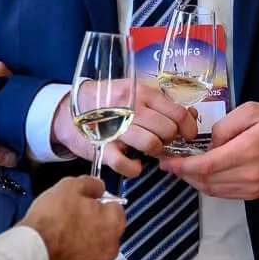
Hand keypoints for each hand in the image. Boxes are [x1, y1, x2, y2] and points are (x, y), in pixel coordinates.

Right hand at [20, 176, 125, 259]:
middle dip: (93, 220)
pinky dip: (73, 252)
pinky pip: (81, 258)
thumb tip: (97, 186)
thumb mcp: (70, 186)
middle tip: (73, 213)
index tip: (88, 199)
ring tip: (63, 229)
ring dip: (84, 237)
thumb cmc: (51, 221)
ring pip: (94, 244)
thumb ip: (90, 184)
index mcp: (113, 223)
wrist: (32, 251)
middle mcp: (110, 247)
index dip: (99, 200)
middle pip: (106, 228)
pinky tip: (59, 243)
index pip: (116, 206)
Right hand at [54, 84, 196, 176]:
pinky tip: (133, 162)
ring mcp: (116, 127)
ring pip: (152, 144)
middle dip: (169, 139)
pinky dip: (134, 167)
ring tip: (148, 149)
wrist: (68, 111)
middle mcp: (131, 107)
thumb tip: (190, 115)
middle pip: (168, 130)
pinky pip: (126, 164)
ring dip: (154, 151)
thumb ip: (162, 103)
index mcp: (142, 92)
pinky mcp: (103, 147)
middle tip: (162, 140)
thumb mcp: (135, 93)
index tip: (188, 135)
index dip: (188, 128)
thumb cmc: (107, 102)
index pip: (178, 112)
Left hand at [165, 102, 258, 200]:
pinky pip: (225, 193)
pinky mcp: (255, 194)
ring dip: (194, 181)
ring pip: (213, 190)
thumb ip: (225, 125)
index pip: (206, 165)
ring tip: (183, 168)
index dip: (182, 166)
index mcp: (248, 150)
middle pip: (205, 181)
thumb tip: (209, 143)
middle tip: (169, 163)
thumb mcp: (253, 111)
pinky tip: (202, 174)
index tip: (167, 161)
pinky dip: (209, 185)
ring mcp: (253, 188)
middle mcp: (249, 174)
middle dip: (183, 173)